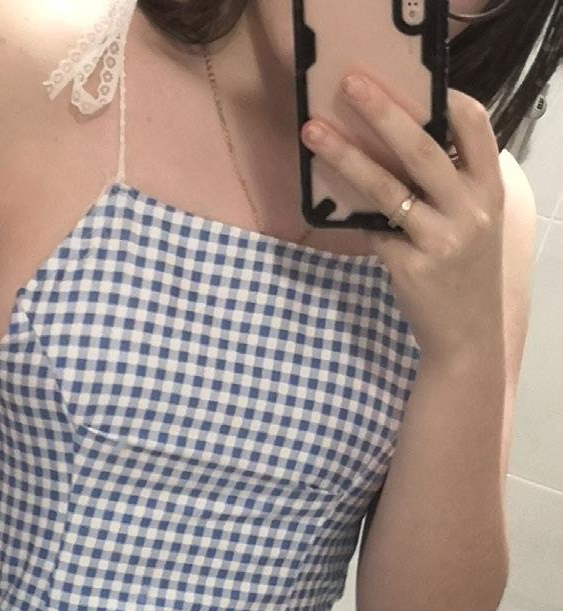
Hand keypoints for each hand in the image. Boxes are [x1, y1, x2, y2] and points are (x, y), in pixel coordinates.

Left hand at [301, 77, 504, 365]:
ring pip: (386, 188)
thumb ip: (447, 187)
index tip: (411, 80)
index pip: (476, 127)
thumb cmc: (462, 271)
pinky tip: (323, 196)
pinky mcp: (410, 267)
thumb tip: (389, 148)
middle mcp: (470, 210)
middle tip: (350, 86)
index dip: (445, 100)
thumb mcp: (470, 222)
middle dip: (383, 112)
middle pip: (423, 149)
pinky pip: (371, 230)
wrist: (465, 336)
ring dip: (345, 156)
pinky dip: (349, 213)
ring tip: (314, 133)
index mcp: (490, 190)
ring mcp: (441, 239)